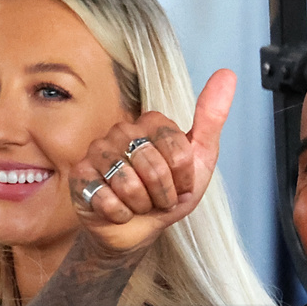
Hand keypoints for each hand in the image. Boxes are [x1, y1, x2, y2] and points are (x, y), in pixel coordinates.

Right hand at [70, 69, 235, 255]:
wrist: (139, 231)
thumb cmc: (167, 194)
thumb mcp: (199, 161)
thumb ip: (211, 119)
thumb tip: (227, 74)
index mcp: (150, 123)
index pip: (178, 151)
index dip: (183, 178)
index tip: (180, 184)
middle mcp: (121, 131)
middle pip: (155, 167)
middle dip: (163, 194)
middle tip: (158, 198)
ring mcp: (97, 152)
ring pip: (129, 184)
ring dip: (142, 205)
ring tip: (139, 204)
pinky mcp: (80, 177)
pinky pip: (107, 200)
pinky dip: (120, 214)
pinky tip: (118, 211)